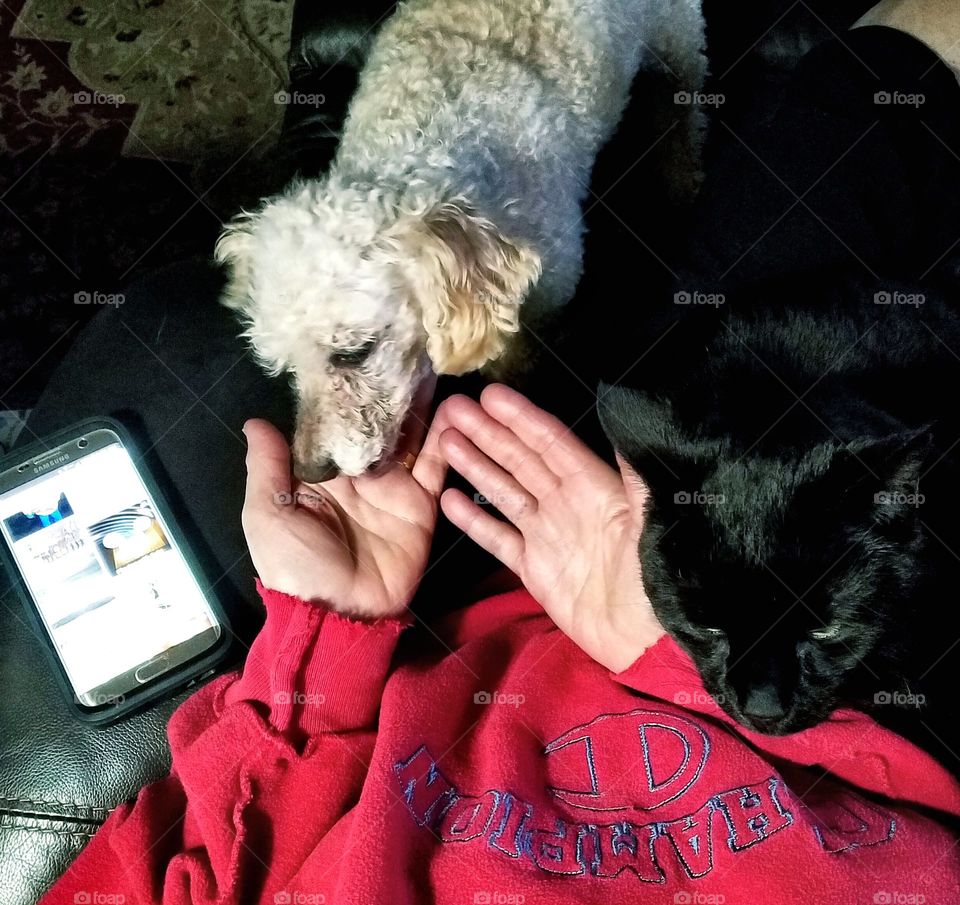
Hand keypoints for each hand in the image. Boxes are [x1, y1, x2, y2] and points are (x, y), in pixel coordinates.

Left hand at [241, 378, 446, 618]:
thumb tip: (256, 421)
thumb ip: (268, 468)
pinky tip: (457, 412)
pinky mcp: (420, 506)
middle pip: (378, 426)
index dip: (347, 394)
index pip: (336, 424)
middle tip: (406, 351)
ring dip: (422, 409)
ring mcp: (392, 489)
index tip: (359, 355)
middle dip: (390, 393)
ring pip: (410, 440)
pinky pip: (436, 470)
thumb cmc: (295, 564)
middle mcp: (359, 475)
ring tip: (434, 368)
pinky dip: (447, 443)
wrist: (338, 615)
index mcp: (320, 474)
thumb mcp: (268, 514)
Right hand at [436, 384, 664, 671]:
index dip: (522, 418)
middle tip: (453, 408)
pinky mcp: (534, 570)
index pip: (551, 443)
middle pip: (520, 460)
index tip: (491, 395)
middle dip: (488, 433)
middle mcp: (567, 504)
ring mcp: (548, 536)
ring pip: (505, 492)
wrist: (647, 643)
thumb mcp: (652, 522)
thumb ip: (634, 473)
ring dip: (476, 466)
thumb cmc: (656, 580)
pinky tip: (449, 499)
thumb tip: (625, 418)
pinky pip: (498, 538)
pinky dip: (474, 520)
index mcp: (594, 487)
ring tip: (445, 441)